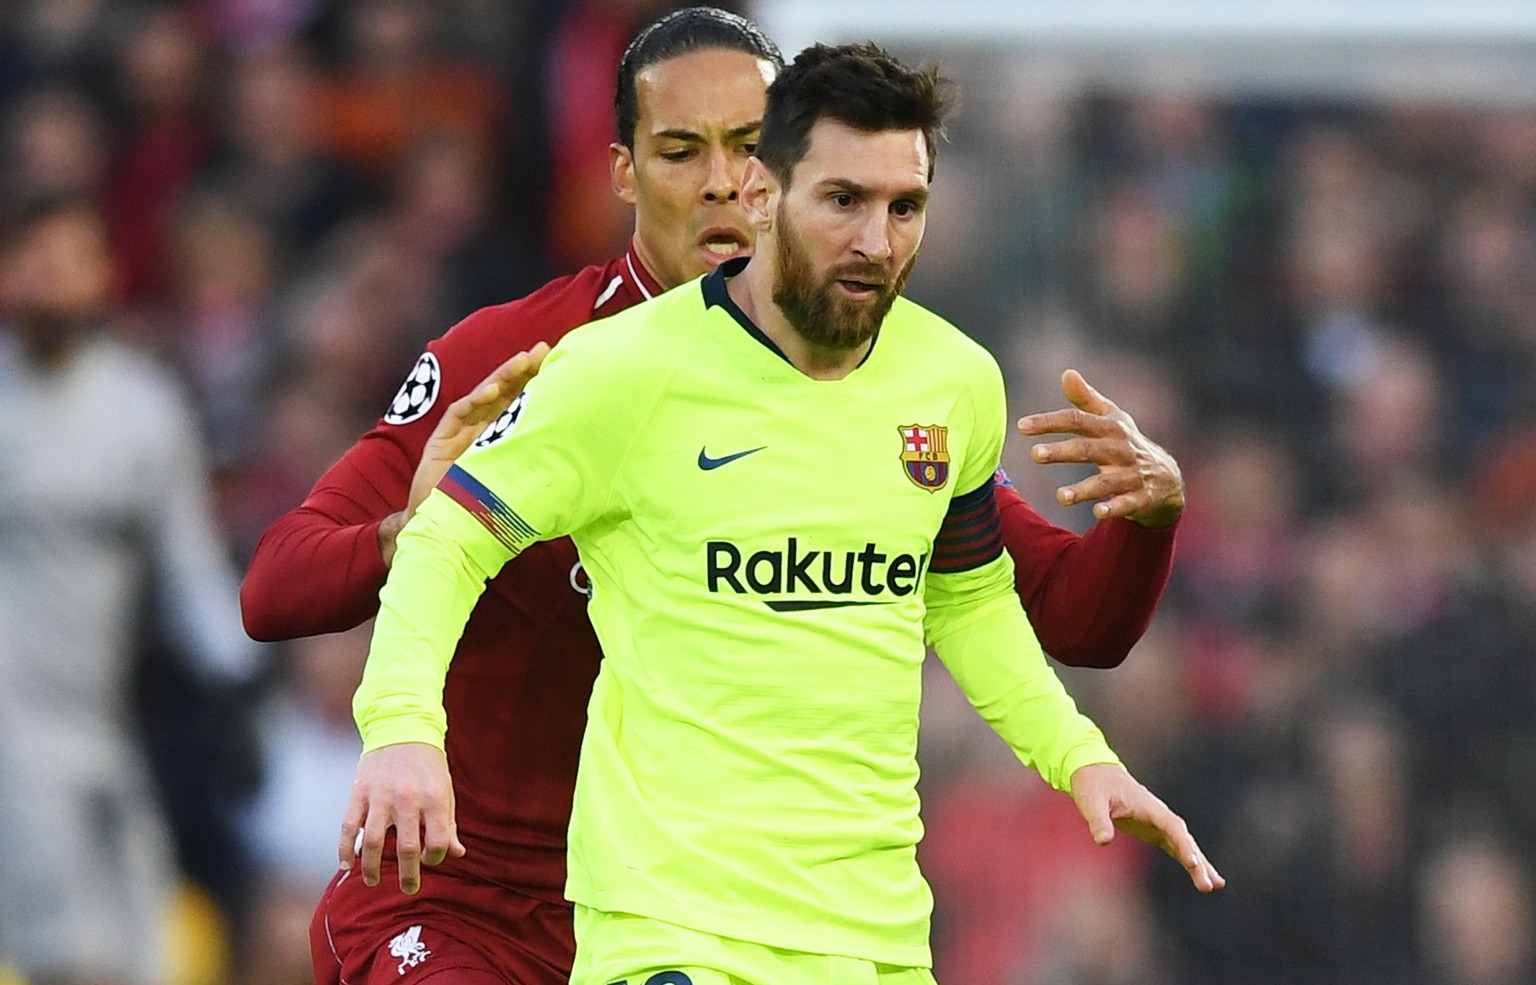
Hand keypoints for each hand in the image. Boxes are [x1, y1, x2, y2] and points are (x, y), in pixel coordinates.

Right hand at [338, 742, 466, 893]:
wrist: (401, 727)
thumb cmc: (428, 764)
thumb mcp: (445, 789)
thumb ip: (448, 823)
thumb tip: (457, 854)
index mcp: (434, 798)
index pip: (437, 842)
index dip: (436, 858)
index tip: (430, 860)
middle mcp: (408, 800)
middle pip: (408, 849)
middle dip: (409, 875)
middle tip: (409, 889)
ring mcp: (381, 797)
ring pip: (375, 843)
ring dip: (373, 868)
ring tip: (373, 882)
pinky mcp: (359, 793)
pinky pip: (349, 827)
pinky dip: (346, 849)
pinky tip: (346, 865)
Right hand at [380, 343, 549, 564]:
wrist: (445, 533)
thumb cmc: (485, 515)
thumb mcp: (521, 486)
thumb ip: (540, 471)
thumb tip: (586, 469)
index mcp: (502, 439)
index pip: (521, 405)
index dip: (538, 385)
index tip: (562, 367)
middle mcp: (481, 431)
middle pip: (504, 394)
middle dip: (523, 371)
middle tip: (545, 350)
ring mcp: (460, 434)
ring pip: (483, 398)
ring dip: (502, 377)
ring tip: (523, 360)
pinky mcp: (440, 441)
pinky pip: (459, 414)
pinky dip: (475, 401)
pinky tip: (493, 390)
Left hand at [1017, 369, 1183, 527]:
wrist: (1167, 479)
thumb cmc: (1128, 443)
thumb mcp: (1112, 419)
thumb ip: (1086, 399)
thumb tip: (1066, 373)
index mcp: (1110, 428)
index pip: (1077, 420)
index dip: (1050, 422)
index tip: (1022, 426)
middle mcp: (1120, 449)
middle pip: (1088, 449)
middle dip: (1062, 451)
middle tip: (1035, 454)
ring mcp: (1132, 475)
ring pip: (1106, 481)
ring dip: (1083, 489)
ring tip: (1060, 497)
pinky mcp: (1141, 498)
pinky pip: (1127, 504)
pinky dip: (1114, 508)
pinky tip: (1098, 513)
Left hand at [1069, 762, 1223, 892]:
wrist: (1093, 770)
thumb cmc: (1093, 784)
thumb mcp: (1091, 802)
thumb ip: (1098, 821)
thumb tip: (1103, 841)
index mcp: (1149, 806)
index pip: (1172, 827)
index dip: (1184, 845)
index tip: (1193, 863)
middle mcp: (1159, 815)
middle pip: (1184, 839)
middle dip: (1198, 861)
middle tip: (1210, 885)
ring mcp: (1158, 822)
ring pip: (1184, 844)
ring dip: (1199, 863)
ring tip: (1216, 885)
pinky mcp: (1152, 829)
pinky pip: (1175, 846)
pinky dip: (1187, 859)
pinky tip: (1199, 873)